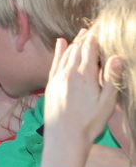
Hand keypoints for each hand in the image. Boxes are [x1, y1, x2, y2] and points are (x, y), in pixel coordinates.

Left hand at [43, 30, 119, 150]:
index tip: (101, 29)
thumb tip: (117, 57)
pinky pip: (55, 63)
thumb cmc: (89, 122)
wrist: (64, 137)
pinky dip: (59, 52)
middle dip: (85, 38)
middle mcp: (68, 74)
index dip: (95, 38)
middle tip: (93, 29)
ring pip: (66, 54)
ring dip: (74, 43)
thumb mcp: (107, 102)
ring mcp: (57, 78)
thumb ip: (111, 78)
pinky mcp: (50, 85)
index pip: (89, 50)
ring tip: (81, 33)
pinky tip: (60, 43)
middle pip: (77, 50)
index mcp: (84, 76)